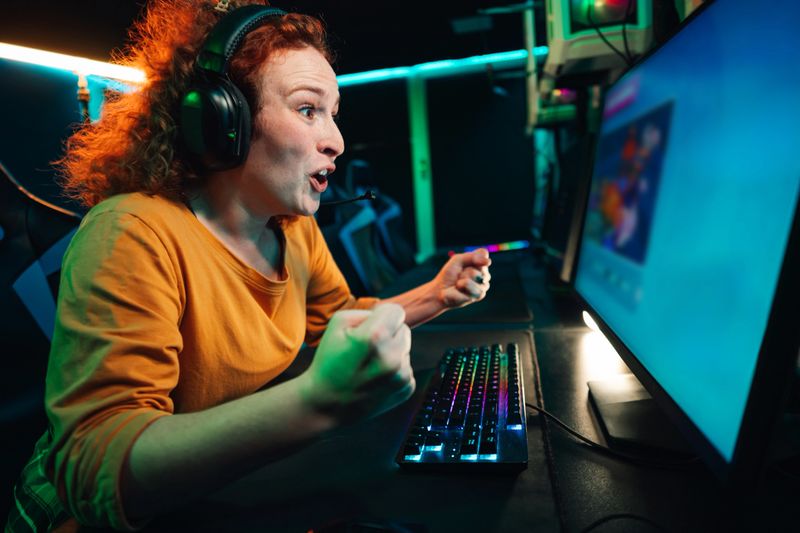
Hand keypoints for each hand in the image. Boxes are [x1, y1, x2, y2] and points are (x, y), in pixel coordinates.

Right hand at [301, 303, 414, 423]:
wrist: (327, 403)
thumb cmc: (329, 361)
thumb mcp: (337, 324)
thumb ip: (366, 312)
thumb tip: (386, 315)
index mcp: (375, 336)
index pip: (397, 311)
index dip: (383, 315)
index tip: (371, 325)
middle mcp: (393, 356)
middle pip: (404, 329)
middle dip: (388, 334)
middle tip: (366, 349)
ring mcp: (401, 376)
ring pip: (405, 349)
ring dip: (391, 353)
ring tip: (368, 365)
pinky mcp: (406, 389)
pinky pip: (406, 368)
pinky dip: (394, 371)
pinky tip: (375, 378)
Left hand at [433, 248, 491, 308]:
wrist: (441, 290)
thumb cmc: (449, 275)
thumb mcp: (458, 260)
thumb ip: (472, 257)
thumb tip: (488, 262)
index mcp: (481, 264)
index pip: (483, 253)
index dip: (472, 256)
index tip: (462, 262)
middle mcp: (485, 274)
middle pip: (478, 263)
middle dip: (465, 268)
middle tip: (459, 275)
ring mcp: (484, 285)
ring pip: (474, 274)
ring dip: (462, 277)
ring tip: (459, 283)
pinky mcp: (480, 295)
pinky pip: (469, 284)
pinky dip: (461, 285)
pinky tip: (460, 289)